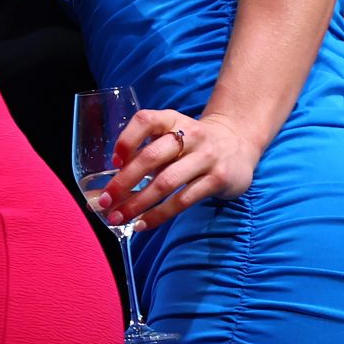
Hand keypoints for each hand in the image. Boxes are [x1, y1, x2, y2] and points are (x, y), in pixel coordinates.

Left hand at [95, 108, 262, 233]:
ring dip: (138, 203)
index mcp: (172, 119)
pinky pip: (183, 200)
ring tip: (118, 217)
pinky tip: (142, 223)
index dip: (125, 141)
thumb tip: (113, 184)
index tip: (113, 163)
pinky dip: (159, 214)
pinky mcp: (217, 179)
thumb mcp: (172, 134)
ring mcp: (206, 157)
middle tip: (105, 201)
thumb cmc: (192, 143)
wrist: (238, 144)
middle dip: (124, 182)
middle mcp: (190, 135)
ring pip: (166, 183)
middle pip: (151, 157)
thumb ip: (147, 151)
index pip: (145, 121)